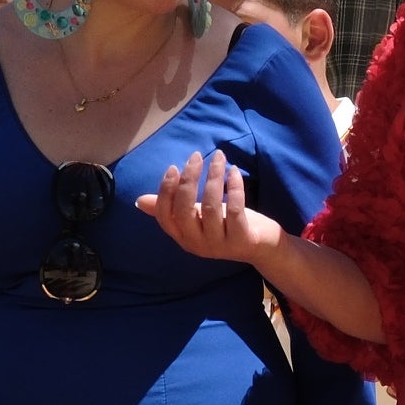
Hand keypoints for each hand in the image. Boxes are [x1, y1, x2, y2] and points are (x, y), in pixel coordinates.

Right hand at [136, 151, 282, 267]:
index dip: (166, 191)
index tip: (174, 167)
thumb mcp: (198, 216)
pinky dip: (234, 187)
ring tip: (219, 157)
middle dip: (188, 180)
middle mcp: (197, 244)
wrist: (263, 248)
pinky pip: (235, 210)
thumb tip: (140, 201)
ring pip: (211, 207)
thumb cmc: (227, 226)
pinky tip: (233, 171)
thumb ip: (173, 208)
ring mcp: (219, 245)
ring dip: (214, 178)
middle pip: (185, 211)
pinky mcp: (242, 240)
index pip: (165, 216)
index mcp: (183, 236)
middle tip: (196, 157)